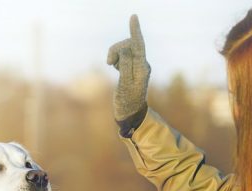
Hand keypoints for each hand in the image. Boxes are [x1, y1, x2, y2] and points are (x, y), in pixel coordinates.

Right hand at [106, 15, 150, 129]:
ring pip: (124, 49)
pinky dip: (116, 58)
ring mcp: (137, 65)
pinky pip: (123, 55)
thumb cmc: (127, 102)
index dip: (135, 31)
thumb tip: (125, 50)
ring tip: (112, 66)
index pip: (139, 45)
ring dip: (115, 54)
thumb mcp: (125, 84)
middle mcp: (142, 64)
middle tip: (109, 63)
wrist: (130, 113)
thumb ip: (125, 66)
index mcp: (142, 68)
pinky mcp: (132, 67)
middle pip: (128, 45)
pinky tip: (116, 67)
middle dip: (116, 49)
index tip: (133, 17)